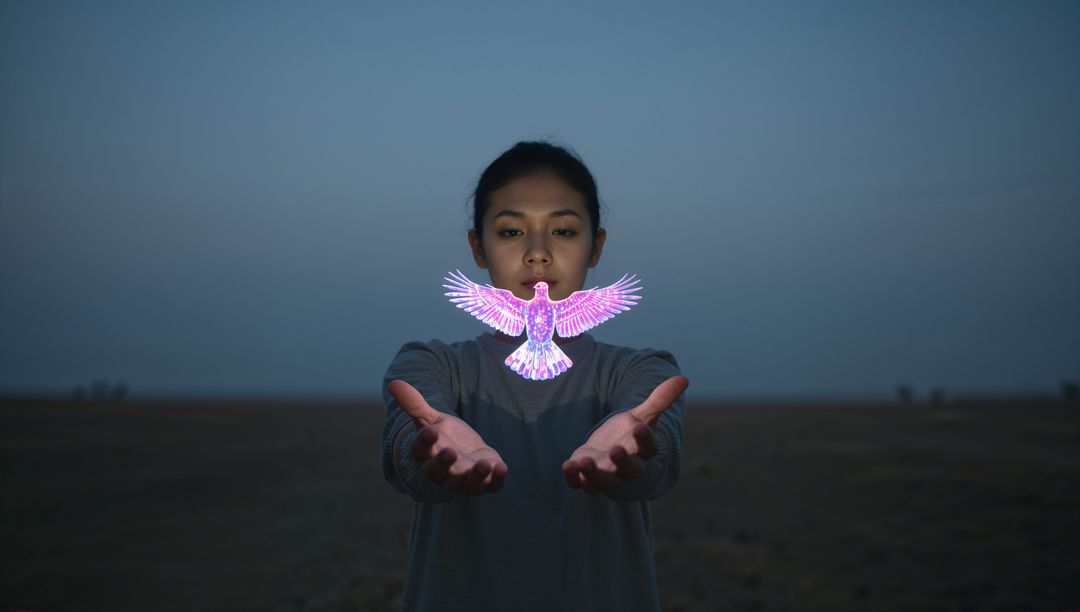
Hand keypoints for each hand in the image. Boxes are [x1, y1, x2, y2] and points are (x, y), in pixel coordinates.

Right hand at [388, 379, 507, 495]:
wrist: (465, 454)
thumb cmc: (444, 437)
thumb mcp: (430, 419)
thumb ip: (414, 404)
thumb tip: (393, 383)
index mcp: (427, 454)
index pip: (420, 451)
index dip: (424, 442)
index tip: (429, 430)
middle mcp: (443, 472)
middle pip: (439, 472)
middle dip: (445, 464)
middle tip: (449, 452)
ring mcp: (465, 480)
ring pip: (466, 483)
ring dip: (475, 475)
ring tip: (483, 464)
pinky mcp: (486, 482)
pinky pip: (490, 485)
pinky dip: (496, 479)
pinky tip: (501, 467)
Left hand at [562, 375, 687, 493]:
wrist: (609, 452)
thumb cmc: (628, 433)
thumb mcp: (641, 415)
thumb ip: (660, 400)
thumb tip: (684, 378)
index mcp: (642, 450)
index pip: (649, 447)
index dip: (645, 439)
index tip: (639, 428)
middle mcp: (627, 467)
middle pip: (630, 470)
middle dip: (622, 462)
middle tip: (615, 450)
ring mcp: (607, 475)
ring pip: (604, 482)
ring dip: (594, 474)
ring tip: (584, 462)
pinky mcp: (586, 479)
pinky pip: (580, 484)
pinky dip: (573, 478)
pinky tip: (567, 465)